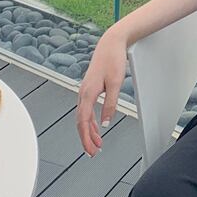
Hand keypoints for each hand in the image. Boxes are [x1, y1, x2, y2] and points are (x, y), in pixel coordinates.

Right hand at [76, 27, 128, 157]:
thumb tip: (105, 123)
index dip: (86, 138)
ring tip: (96, 143)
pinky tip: (96, 127)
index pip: (83, 121)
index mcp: (87, 93)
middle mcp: (83, 93)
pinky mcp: (90, 89)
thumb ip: (110, 104)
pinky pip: (87, 109)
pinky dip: (90, 121)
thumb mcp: (115, 84)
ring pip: (83, 116)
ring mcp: (85, 91)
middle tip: (93, 152)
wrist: (110, 44)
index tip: (91, 150)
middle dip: (86, 138)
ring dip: (88, 131)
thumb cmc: (113, 60)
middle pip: (80, 122)